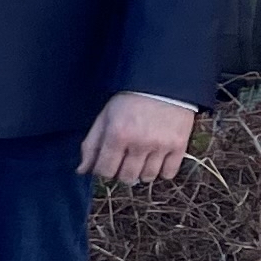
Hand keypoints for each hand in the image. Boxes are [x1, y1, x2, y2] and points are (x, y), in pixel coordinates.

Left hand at [80, 90, 199, 184]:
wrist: (163, 83)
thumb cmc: (130, 99)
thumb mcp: (105, 117)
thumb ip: (92, 144)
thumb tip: (82, 170)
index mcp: (117, 135)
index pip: (104, 171)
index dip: (103, 170)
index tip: (107, 163)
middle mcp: (138, 143)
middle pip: (126, 178)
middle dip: (121, 173)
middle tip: (124, 160)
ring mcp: (160, 146)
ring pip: (147, 178)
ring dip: (141, 173)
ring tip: (141, 158)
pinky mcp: (179, 146)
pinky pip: (168, 174)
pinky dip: (162, 171)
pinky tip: (157, 159)